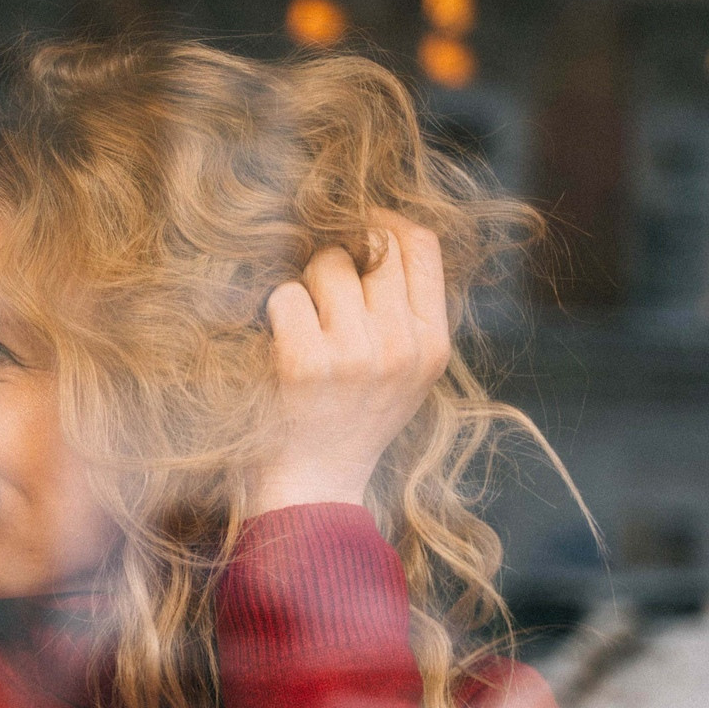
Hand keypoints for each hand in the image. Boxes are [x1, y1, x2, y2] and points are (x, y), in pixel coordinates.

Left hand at [253, 212, 451, 514]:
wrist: (314, 487)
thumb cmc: (352, 418)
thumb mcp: (405, 370)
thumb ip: (407, 310)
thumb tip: (382, 232)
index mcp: (433, 343)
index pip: (421, 245)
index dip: (385, 220)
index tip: (360, 222)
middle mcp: (401, 345)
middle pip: (370, 249)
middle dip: (338, 259)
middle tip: (322, 295)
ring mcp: (354, 355)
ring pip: (324, 266)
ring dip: (304, 286)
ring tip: (304, 329)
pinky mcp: (305, 364)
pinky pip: (285, 296)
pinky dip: (275, 313)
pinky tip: (281, 346)